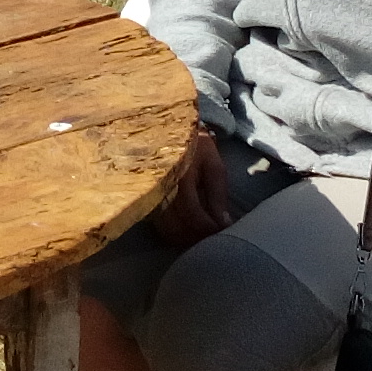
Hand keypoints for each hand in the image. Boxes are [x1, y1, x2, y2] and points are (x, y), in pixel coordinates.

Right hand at [159, 127, 235, 247]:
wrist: (168, 131)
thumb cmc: (196, 148)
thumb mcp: (213, 166)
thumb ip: (218, 195)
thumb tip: (225, 224)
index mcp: (181, 179)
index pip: (194, 216)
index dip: (209, 230)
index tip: (222, 232)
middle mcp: (162, 190)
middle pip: (179, 229)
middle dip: (198, 238)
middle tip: (214, 238)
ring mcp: (151, 197)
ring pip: (167, 232)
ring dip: (186, 239)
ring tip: (202, 235)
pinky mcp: (146, 201)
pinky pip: (160, 227)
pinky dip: (175, 234)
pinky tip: (187, 231)